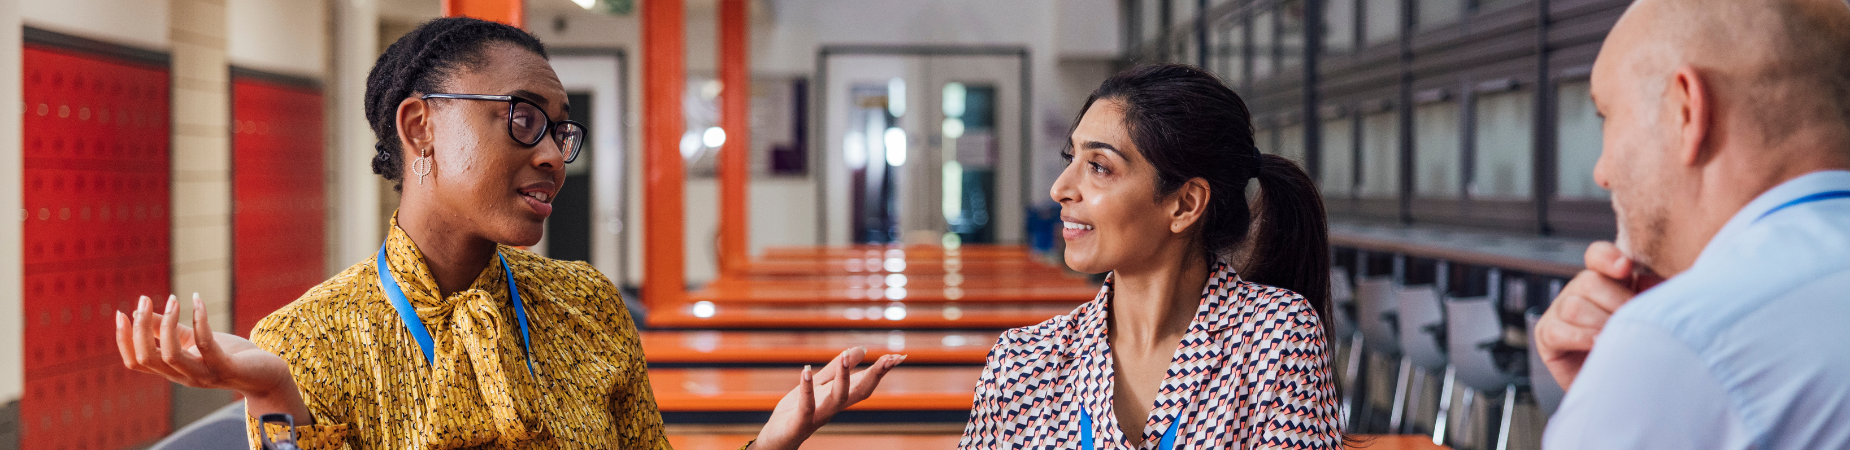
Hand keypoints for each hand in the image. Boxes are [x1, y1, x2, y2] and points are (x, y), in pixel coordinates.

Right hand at [114, 293, 312, 421]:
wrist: (267, 374)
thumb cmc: (230, 355)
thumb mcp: (193, 339)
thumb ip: (168, 329)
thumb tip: (141, 311)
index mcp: (173, 370)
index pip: (136, 362)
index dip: (124, 340)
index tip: (121, 313)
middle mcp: (184, 377)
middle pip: (147, 359)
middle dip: (140, 329)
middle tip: (144, 300)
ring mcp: (204, 375)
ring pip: (170, 356)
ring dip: (167, 324)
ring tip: (172, 299)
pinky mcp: (225, 368)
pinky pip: (205, 345)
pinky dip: (199, 320)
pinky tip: (197, 300)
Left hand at [751, 347, 904, 449]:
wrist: (777, 438)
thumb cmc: (798, 411)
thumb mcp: (819, 385)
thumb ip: (837, 368)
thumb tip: (861, 348)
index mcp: (840, 397)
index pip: (865, 382)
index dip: (881, 370)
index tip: (899, 356)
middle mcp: (834, 407)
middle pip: (860, 391)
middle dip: (875, 375)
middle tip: (890, 358)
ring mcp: (819, 415)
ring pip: (837, 397)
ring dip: (844, 377)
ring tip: (847, 356)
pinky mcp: (801, 421)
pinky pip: (806, 405)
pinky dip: (807, 388)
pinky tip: (806, 370)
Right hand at [1533, 241, 1661, 390]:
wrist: (1623, 387)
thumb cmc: (1640, 348)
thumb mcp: (1652, 316)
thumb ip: (1654, 294)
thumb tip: (1650, 280)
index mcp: (1608, 280)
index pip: (1598, 256)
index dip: (1607, 258)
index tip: (1624, 268)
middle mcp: (1580, 291)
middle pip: (1588, 281)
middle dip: (1614, 302)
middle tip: (1633, 322)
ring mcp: (1560, 311)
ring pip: (1573, 306)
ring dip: (1599, 323)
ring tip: (1615, 338)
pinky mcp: (1547, 335)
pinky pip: (1558, 331)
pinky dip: (1581, 337)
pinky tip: (1598, 344)